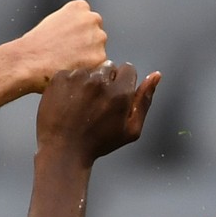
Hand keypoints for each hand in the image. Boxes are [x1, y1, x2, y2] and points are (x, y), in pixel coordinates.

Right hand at [17, 0, 108, 90]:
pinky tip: (73, 71)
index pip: (88, 20)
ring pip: (99, 50)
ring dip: (89, 58)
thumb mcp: (53, 21)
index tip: (68, 42)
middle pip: (96, 34)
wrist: (29, 61)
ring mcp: (98, 38)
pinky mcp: (100, 57)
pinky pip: (100, 66)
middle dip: (86, 45)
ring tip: (69, 64)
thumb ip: (71, 23)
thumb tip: (79, 35)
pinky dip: (89, 71)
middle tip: (68, 55)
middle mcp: (92, 19)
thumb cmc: (35, 45)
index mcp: (80, 7)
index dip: (78, 35)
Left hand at [36, 61, 160, 164]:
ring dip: (87, 82)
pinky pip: (69, 73)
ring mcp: (77, 78)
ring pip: (88, 70)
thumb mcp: (130, 129)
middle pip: (108, 67)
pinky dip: (70, 84)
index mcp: (120, 92)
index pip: (128, 69)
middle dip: (106, 80)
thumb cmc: (99, 143)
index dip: (123, 82)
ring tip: (81, 104)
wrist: (63, 150)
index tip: (115, 96)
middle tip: (97, 101)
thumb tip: (156, 75)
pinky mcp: (59, 78)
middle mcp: (99, 80)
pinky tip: (68, 102)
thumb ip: (144, 101)